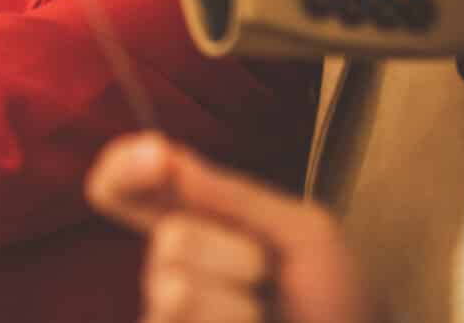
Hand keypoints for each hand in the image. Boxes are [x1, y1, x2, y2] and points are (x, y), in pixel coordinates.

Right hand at [88, 133, 375, 322]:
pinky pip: (180, 317)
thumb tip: (170, 158)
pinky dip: (235, 321)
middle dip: (232, 252)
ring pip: (174, 286)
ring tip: (263, 313)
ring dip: (238, 299)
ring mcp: (170, 313)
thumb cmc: (339, 304)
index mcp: (197, 224)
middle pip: (167, 237)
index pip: (125, 188)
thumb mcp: (303, 233)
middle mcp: (172, 269)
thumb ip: (235, 196)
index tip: (156, 156)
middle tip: (269, 274)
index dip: (123, 165)